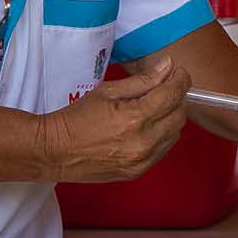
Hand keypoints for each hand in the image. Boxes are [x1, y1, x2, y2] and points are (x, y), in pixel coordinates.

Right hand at [43, 58, 189, 182]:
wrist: (56, 151)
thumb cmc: (77, 118)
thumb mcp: (108, 91)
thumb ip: (142, 80)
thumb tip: (167, 66)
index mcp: (135, 118)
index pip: (172, 95)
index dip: (181, 80)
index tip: (180, 73)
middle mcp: (143, 142)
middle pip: (179, 115)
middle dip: (177, 98)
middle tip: (166, 88)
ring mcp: (142, 160)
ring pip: (175, 134)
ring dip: (171, 118)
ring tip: (155, 108)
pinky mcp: (138, 172)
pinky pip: (164, 150)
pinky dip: (163, 136)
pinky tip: (149, 127)